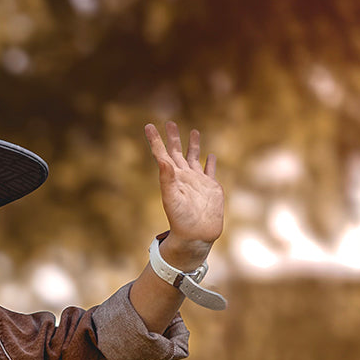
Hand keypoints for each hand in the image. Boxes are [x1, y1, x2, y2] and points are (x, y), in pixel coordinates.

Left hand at [144, 121, 223, 268]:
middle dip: (173, 138)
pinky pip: (210, 171)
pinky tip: (211, 155)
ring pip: (194, 158)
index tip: (148, 126)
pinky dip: (210, 162)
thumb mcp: (172, 198)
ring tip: (193, 131)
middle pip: (177, 153)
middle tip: (169, 123)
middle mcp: (184, 177)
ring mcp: (197, 182)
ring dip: (193, 145)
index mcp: (172, 178)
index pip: (162, 154)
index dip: (155, 140)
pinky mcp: (211, 188)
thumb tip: (162, 159)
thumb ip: (167, 178)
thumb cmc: (181, 220)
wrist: (196, 236)